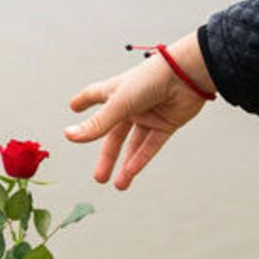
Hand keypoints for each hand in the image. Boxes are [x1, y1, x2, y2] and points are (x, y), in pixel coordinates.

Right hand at [64, 32, 214, 189]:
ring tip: (118, 185)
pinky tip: (132, 172)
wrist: (188, 73)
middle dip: (107, 156)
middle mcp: (131, 104)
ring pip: (133, 144)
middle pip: (113, 134)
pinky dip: (142, 159)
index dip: (84, 101)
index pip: (94, 95)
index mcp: (115, 92)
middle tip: (98, 176)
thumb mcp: (118, 104)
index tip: (74, 107)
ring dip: (125, 165)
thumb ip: (97, 124)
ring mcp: (149, 114)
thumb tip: (69, 136)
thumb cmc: (151, 79)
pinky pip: (151, 145)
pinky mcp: (167, 123)